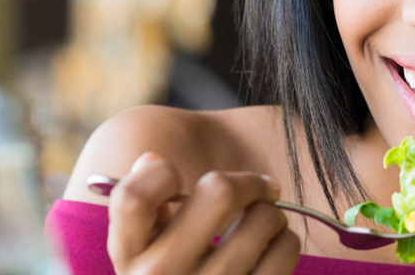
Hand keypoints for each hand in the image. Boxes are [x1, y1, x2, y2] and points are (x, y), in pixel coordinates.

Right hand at [107, 152, 299, 273]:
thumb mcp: (140, 251)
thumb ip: (143, 207)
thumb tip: (152, 160)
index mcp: (130, 255)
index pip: (133, 196)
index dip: (160, 174)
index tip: (178, 181)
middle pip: (219, 193)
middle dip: (247, 183)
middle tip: (256, 191)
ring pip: (262, 219)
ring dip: (271, 213)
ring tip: (262, 224)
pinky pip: (285, 249)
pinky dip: (285, 239)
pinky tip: (272, 248)